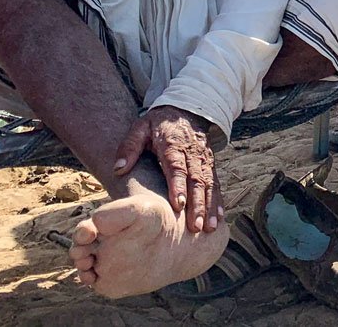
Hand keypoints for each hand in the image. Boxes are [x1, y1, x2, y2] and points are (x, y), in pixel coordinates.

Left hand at [114, 106, 220, 232]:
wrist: (185, 109)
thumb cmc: (158, 124)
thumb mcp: (140, 128)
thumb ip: (129, 147)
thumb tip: (119, 168)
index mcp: (173, 145)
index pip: (177, 167)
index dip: (179, 186)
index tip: (178, 205)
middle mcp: (192, 152)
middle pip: (196, 179)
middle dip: (198, 204)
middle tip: (196, 226)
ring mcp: (204, 158)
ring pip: (209, 183)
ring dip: (209, 205)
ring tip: (209, 227)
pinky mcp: (210, 163)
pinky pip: (215, 182)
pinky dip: (218, 200)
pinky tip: (218, 217)